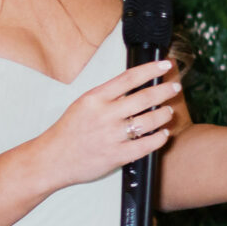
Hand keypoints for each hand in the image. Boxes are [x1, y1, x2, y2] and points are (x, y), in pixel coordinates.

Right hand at [30, 60, 178, 190]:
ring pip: (149, 121)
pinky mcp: (116, 155)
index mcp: (95, 98)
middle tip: (175, 87)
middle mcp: (105, 115)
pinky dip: (159, 138)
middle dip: (165, 91)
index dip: (152, 69)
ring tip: (168, 112)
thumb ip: (108, 96)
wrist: (51, 159)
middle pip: (145, 97)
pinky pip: (146, 145)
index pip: (130, 78)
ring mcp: (111, 136)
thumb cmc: (68, 132)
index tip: (165, 65)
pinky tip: (163, 134)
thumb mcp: (83, 104)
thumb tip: (136, 85)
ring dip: (164, 114)